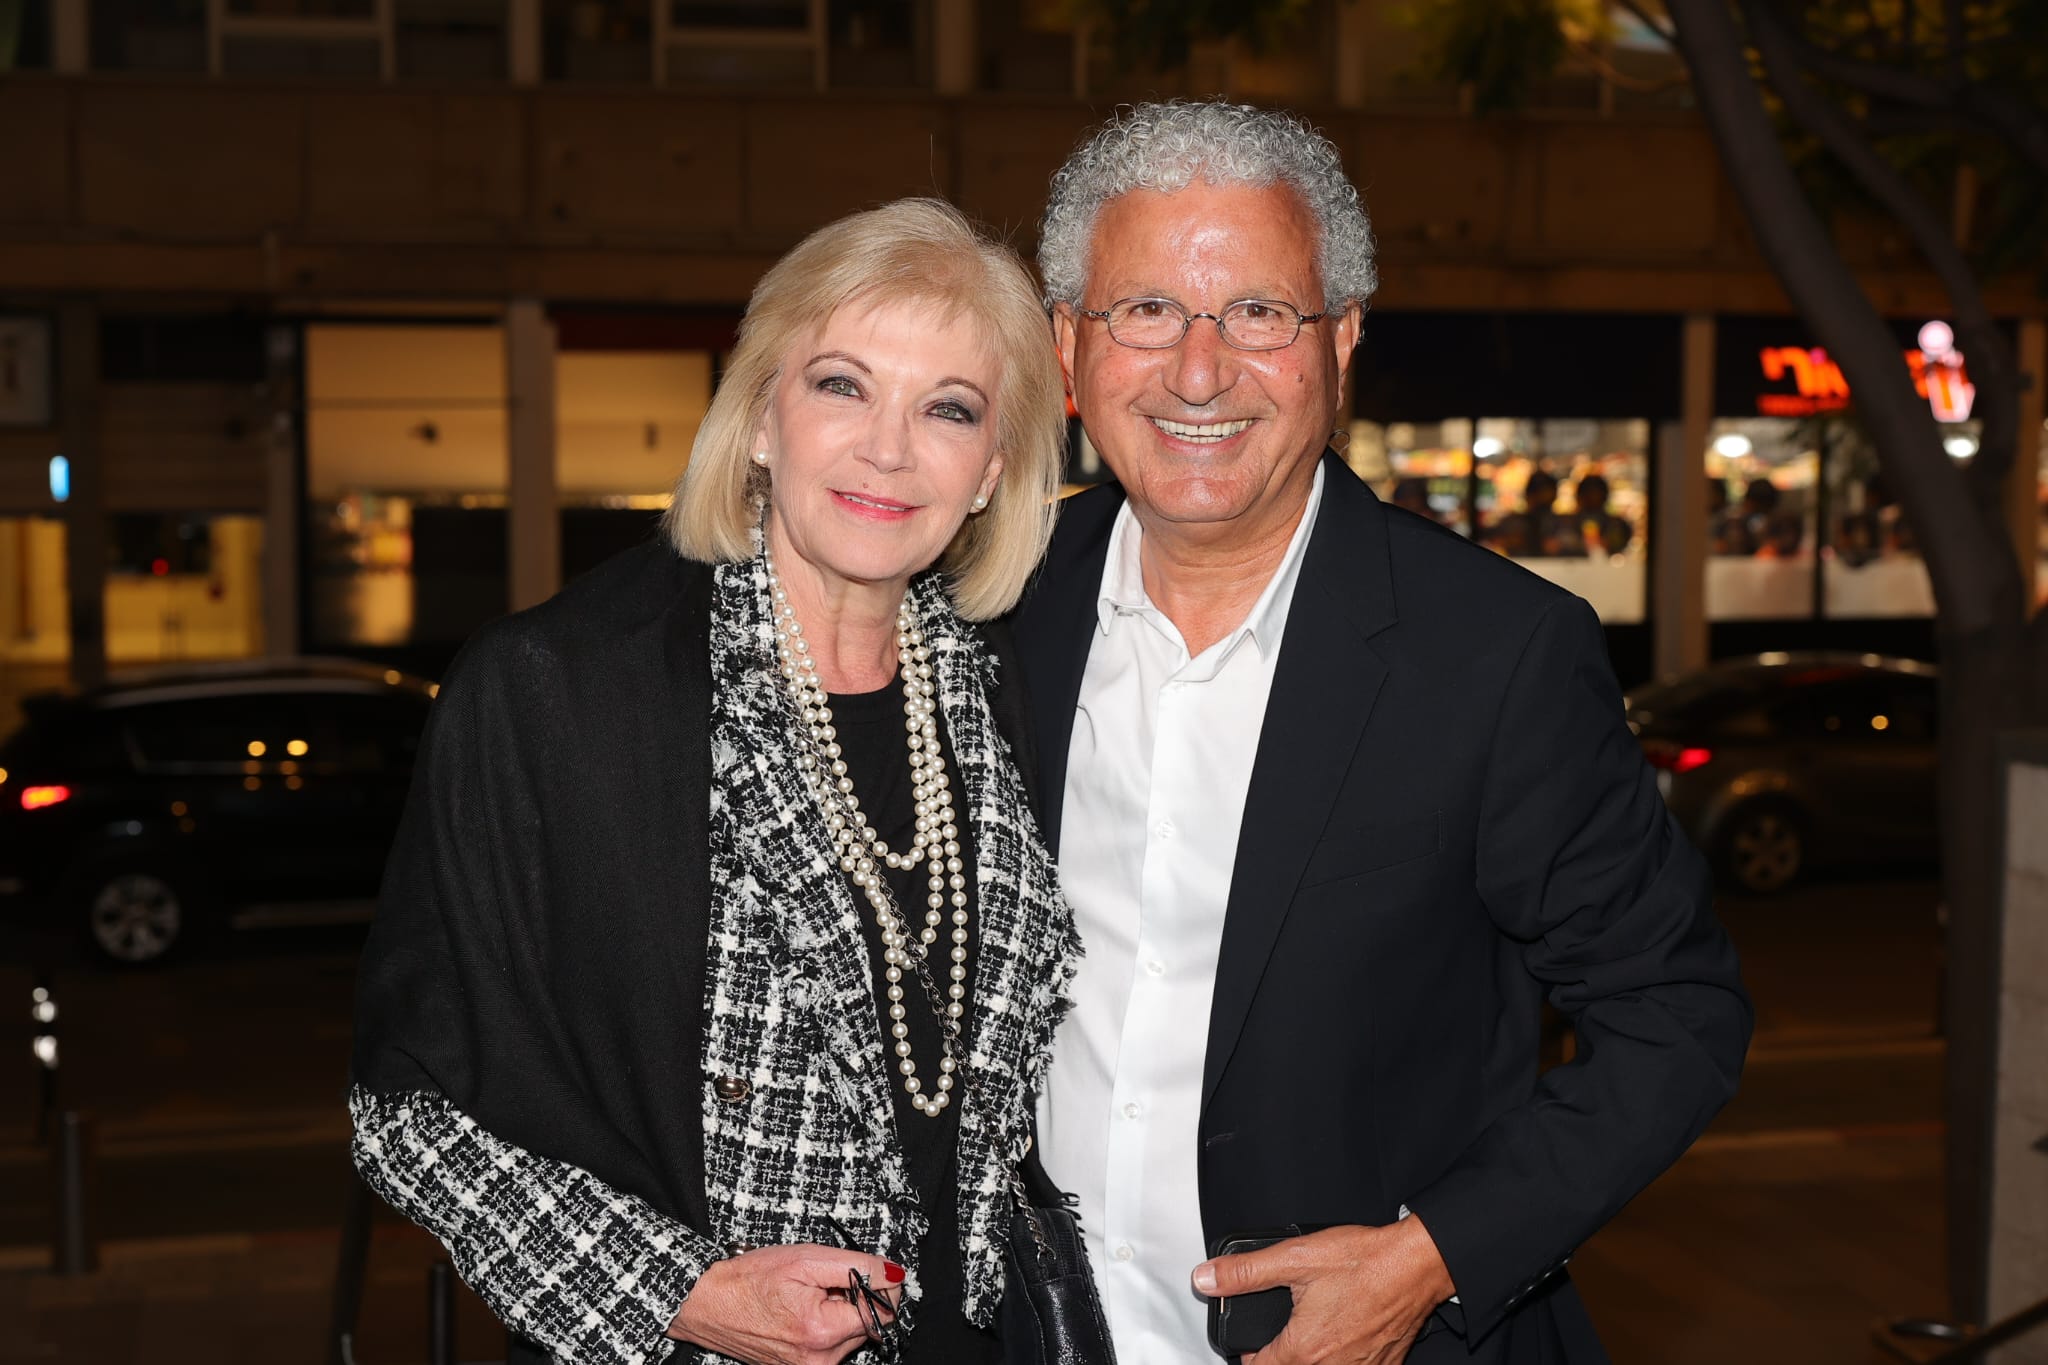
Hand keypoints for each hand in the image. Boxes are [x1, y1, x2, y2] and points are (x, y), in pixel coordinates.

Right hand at [667, 1243, 904, 1364]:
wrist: (705, 1303)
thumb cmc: (749, 1278)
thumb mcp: (805, 1259)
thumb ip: (856, 1267)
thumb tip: (895, 1274)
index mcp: (823, 1333)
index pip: (882, 1314)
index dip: (879, 1287)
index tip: (863, 1271)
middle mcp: (818, 1361)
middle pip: (866, 1325)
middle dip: (853, 1298)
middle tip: (821, 1281)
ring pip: (848, 1334)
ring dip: (838, 1311)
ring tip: (804, 1295)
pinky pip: (829, 1345)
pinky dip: (823, 1324)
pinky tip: (799, 1310)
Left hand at [1192, 1220, 1455, 1364]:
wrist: (1416, 1264)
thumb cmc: (1363, 1262)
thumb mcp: (1295, 1258)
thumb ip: (1245, 1273)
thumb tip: (1207, 1279)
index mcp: (1304, 1350)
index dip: (1247, 1356)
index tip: (1250, 1343)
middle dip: (1279, 1357)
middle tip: (1281, 1334)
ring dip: (1311, 1358)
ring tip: (1310, 1333)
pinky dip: (1342, 1359)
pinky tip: (1342, 1335)